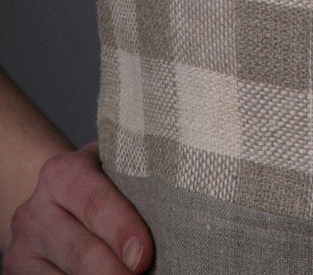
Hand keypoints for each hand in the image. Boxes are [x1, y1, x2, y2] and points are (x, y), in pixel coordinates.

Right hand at [6, 142, 151, 272]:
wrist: (53, 200)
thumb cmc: (100, 185)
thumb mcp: (113, 171)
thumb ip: (135, 186)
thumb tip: (173, 221)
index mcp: (62, 173)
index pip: (94, 202)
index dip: (121, 230)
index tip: (142, 256)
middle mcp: (35, 211)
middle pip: (78, 250)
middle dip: (111, 271)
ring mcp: (22, 246)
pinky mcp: (17, 273)